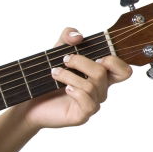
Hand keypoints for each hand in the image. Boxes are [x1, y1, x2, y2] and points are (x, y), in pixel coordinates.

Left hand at [17, 28, 131, 130]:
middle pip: (104, 73)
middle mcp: (98, 90)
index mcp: (99, 75)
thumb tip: (78, 36)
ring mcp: (92, 103)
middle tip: (65, 60)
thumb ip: (67, 37)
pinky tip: (64, 89)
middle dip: (81, 62)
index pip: (124, 70)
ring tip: (54, 73)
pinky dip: (75, 91)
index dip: (115, 61)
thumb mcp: (56, 51)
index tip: (94, 56)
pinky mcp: (82, 115)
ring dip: (69, 75)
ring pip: (91, 85)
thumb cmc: (45, 78)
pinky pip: (88, 102)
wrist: (28, 102)